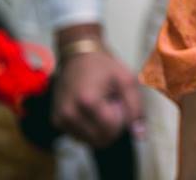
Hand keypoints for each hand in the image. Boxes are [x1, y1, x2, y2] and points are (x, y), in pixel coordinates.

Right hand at [52, 25, 143, 147]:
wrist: (78, 55)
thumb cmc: (103, 65)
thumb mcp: (126, 80)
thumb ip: (135, 107)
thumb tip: (139, 134)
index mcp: (87, 101)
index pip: (111, 130)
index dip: (121, 119)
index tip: (118, 101)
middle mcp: (69, 114)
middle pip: (101, 139)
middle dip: (111, 125)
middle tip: (111, 104)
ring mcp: (60, 119)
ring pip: (91, 141)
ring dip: (100, 127)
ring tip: (100, 105)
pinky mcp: (56, 122)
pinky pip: (80, 137)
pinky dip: (90, 128)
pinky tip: (91, 110)